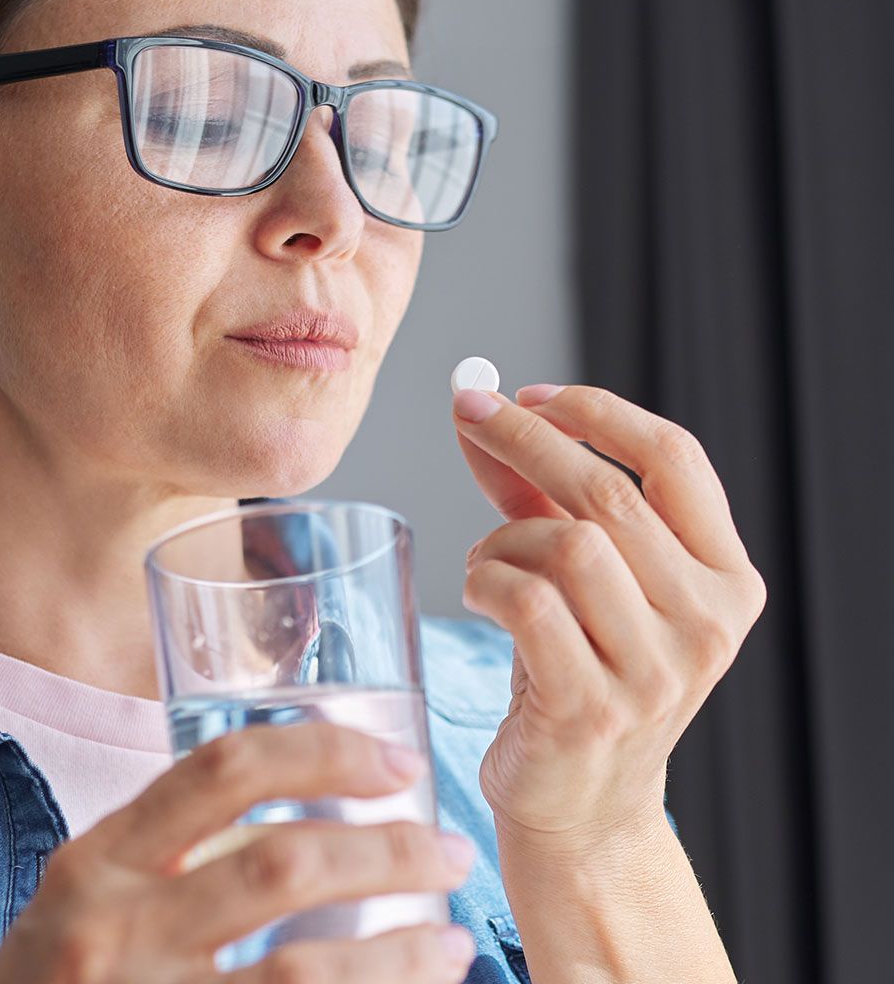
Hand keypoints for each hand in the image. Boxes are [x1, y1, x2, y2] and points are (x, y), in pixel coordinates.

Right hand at [0, 722, 477, 982]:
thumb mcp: (90, 895)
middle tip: (450, 851)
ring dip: (400, 953)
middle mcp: (118, 928)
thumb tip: (313, 803)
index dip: (324, 753)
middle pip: (283, 866)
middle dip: (389, 853)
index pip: (224, 769)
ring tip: (453, 939)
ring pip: (306, 972)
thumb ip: (171, 849)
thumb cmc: (58, 977)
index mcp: (100, 861)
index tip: (396, 760)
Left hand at [451, 383, 766, 853]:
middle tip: (469, 412)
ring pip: (567, 544)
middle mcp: (707, 623)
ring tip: (486, 560)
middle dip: (525, 438)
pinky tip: (479, 593)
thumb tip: (479, 408)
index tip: (530, 393)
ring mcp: (655, 672)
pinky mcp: (592, 709)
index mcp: (726, 578)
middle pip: (609, 492)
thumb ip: (536, 491)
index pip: (676, 458)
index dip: (598, 411)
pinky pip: (527, 601)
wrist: (582, 803)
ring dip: (503, 535)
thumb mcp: (579, 576)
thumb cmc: (579, 670)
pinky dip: (486, 579)